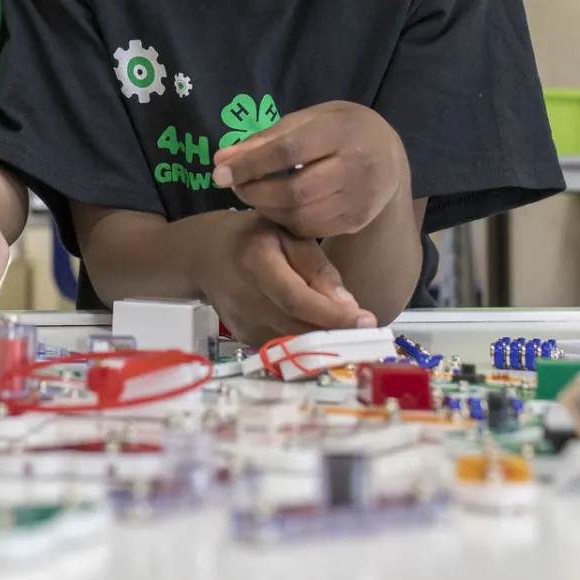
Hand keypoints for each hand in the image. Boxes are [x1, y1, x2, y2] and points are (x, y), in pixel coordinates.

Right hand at [184, 209, 374, 345]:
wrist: (206, 255)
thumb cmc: (256, 236)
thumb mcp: (289, 234)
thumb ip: (318, 268)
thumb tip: (349, 306)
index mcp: (257, 260)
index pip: (297, 298)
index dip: (332, 315)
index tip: (367, 322)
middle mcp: (245, 296)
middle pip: (296, 327)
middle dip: (337, 334)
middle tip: (372, 335)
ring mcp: (241, 322)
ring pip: (292, 342)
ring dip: (325, 343)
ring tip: (353, 334)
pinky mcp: (243, 337)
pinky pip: (283, 345)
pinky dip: (305, 342)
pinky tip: (320, 330)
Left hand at [212, 102, 407, 239]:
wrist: (389, 157)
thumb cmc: (341, 129)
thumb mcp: (309, 120)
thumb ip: (266, 138)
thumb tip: (221, 160)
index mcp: (342, 131)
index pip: (288, 151)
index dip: (250, 164)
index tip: (219, 172)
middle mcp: (357, 167)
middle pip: (294, 191)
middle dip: (254, 192)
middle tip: (235, 186)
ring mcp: (360, 198)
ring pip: (300, 216)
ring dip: (266, 209)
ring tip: (253, 194)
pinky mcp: (357, 221)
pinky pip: (311, 229)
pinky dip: (285, 221)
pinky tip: (276, 207)